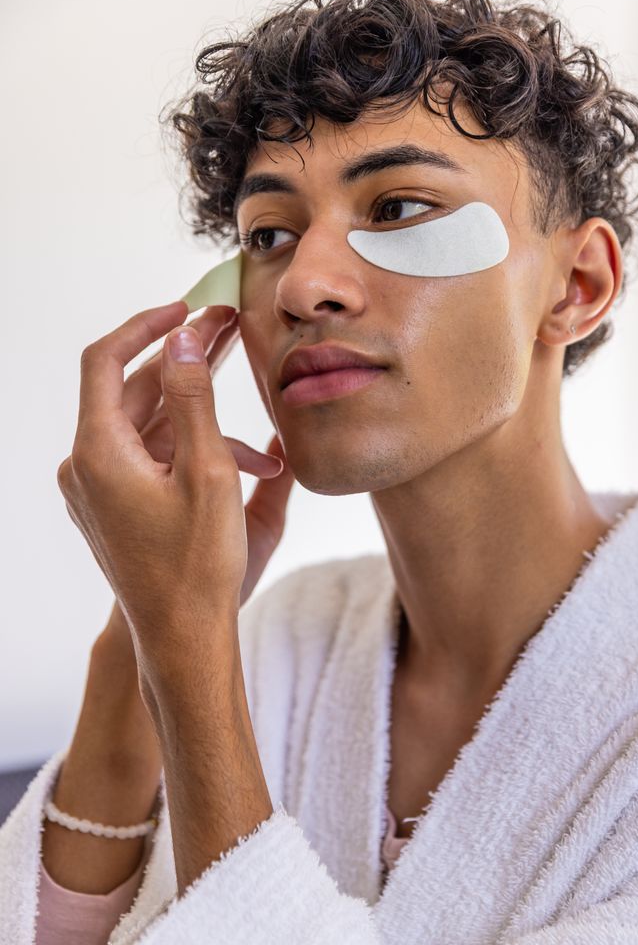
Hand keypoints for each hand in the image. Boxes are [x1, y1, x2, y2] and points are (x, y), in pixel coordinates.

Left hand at [57, 300, 294, 684]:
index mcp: (99, 452)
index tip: (186, 308)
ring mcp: (96, 489)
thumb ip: (194, 398)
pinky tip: (238, 452)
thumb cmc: (198, 565)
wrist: (181, 636)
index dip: (146, 325)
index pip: (106, 359)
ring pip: (144, 424)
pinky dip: (185, 443)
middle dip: (180, 360)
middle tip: (226, 333)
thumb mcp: (208, 471)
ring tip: (245, 395)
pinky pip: (146, 455)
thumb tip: (184, 339)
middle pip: (130, 390)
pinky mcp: (112, 506)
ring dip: (192, 407)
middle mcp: (86, 466)